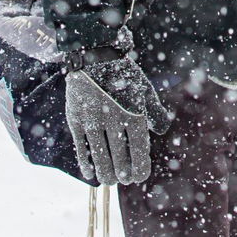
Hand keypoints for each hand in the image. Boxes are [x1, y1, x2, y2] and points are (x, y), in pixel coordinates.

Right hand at [64, 57, 171, 184]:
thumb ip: (155, 113)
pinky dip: (86, 163)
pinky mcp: (75, 119)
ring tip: (108, 180)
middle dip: (122, 175)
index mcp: (135, 116)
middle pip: (119, 161)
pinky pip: (81, 148)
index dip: (139, 171)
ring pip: (100, 158)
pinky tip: (90, 172)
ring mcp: (92, 121)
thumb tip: (161, 131)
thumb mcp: (144, 91)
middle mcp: (114, 121)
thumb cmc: (124, 75)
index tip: (138, 177)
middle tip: (122, 179)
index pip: (139, 154)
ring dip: (105, 173)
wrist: (95, 55)